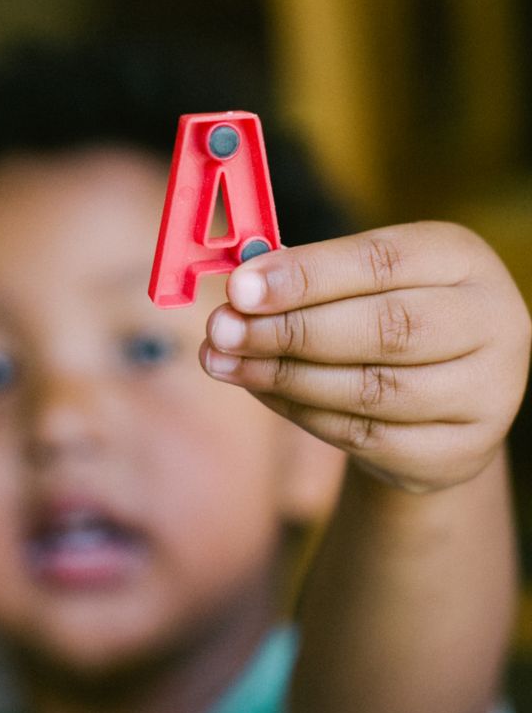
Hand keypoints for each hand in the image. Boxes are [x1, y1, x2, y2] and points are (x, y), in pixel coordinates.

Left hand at [200, 222, 530, 492]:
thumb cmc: (388, 317)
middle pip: (385, 328)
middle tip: (221, 329)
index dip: (308, 275)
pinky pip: (365, 436)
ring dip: (284, 376)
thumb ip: (310, 279)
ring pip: (372, 390)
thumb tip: (239, 291)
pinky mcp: (460, 452)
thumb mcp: (364, 282)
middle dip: (290, 330)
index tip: (241, 287)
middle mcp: (491, 322)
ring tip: (223, 362)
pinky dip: (302, 413)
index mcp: (462, 260)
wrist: (443, 398)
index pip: (383, 261)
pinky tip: (262, 390)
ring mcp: (486, 393)